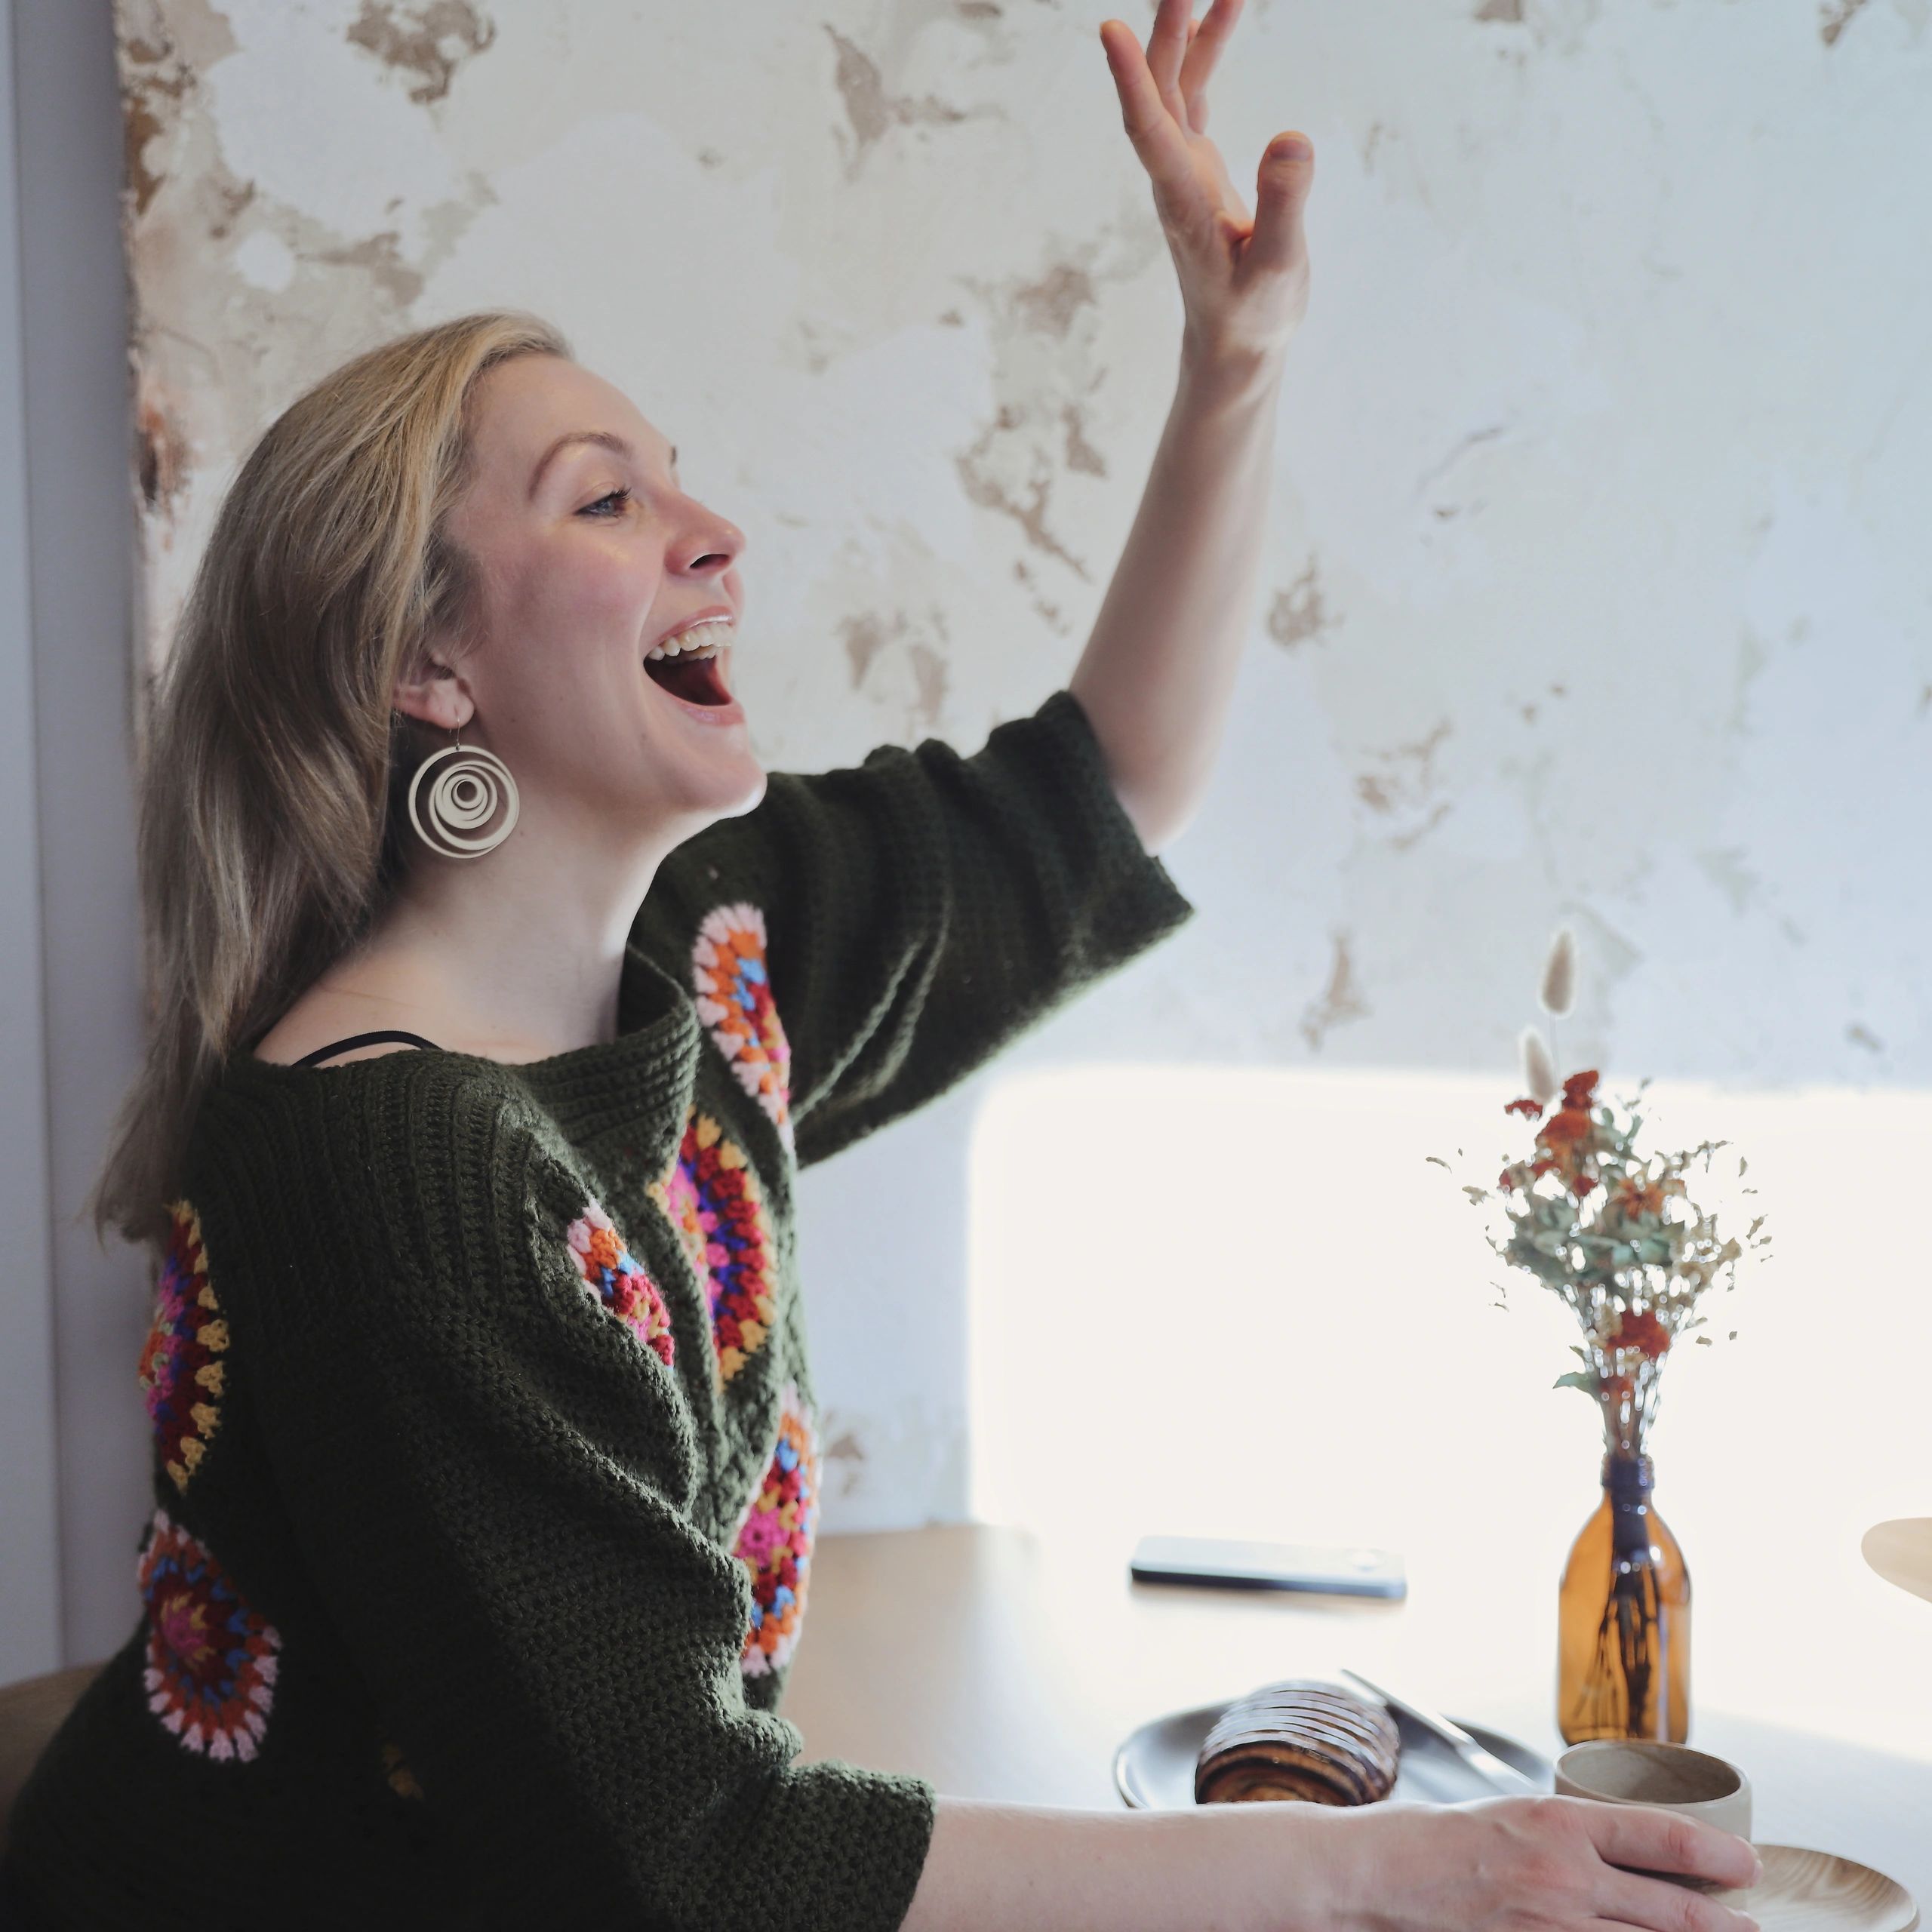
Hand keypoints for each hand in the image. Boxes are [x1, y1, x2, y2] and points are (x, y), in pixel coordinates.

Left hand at [1099, 0, 1313, 373]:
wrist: (1235, 342)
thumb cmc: (1254, 314)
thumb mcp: (1279, 267)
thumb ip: (1284, 206)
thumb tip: (1291, 138)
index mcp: (1183, 200)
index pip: (1149, 130)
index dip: (1129, 80)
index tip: (1109, 30)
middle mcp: (1172, 177)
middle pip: (1156, 90)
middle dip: (1165, 29)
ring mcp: (1181, 168)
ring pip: (1172, 84)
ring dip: (1187, 30)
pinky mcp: (1196, 167)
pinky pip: (1192, 96)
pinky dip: (1204, 53)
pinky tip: (1221, 16)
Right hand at [1308, 1794, 1761, 1931]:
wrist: (1373, 1877)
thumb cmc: (1432, 1841)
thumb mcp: (1507, 1816)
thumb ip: (1563, 1838)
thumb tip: (1618, 1856)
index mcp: (1556, 1823)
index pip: (1661, 1838)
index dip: (1716, 1856)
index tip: (1746, 1866)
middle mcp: (1563, 1876)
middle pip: (1671, 1910)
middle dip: (1723, 1923)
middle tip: (1753, 1925)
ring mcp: (1550, 1927)